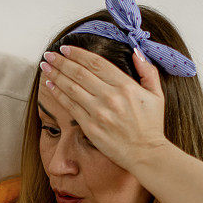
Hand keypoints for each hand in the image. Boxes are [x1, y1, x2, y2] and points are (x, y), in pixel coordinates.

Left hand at [40, 45, 169, 169]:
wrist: (146, 154)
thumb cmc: (151, 125)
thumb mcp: (156, 94)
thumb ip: (148, 71)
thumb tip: (136, 52)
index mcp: (125, 86)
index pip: (96, 63)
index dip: (78, 54)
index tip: (65, 48)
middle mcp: (110, 97)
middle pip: (80, 73)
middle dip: (62, 61)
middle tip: (49, 55)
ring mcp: (98, 112)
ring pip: (72, 88)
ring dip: (56, 75)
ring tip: (45, 67)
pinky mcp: (90, 127)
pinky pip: (70, 106)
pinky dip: (58, 94)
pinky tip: (50, 86)